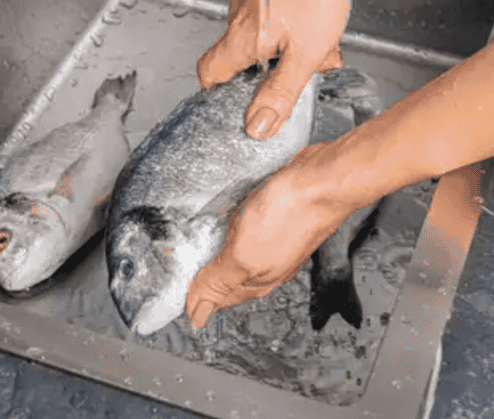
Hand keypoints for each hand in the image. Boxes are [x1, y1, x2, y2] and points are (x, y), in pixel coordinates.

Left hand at [185, 142, 358, 328]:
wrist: (320, 179)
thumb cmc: (291, 215)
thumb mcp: (243, 256)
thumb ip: (218, 282)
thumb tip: (199, 315)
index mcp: (257, 280)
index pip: (217, 298)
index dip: (194, 296)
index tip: (172, 293)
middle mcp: (266, 263)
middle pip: (225, 277)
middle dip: (202, 275)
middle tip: (178, 270)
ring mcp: (272, 239)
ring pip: (235, 251)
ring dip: (213, 249)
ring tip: (194, 245)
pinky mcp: (274, 214)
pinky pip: (244, 227)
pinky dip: (228, 227)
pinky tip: (221, 218)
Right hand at [197, 0, 353, 139]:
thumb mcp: (305, 54)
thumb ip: (280, 94)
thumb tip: (257, 127)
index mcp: (240, 39)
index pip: (209, 75)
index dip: (217, 95)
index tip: (236, 106)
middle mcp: (239, 20)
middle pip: (239, 62)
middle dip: (269, 75)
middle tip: (295, 77)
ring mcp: (253, 3)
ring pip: (263, 43)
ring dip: (289, 54)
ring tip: (319, 51)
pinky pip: (275, 24)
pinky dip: (295, 34)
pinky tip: (321, 32)